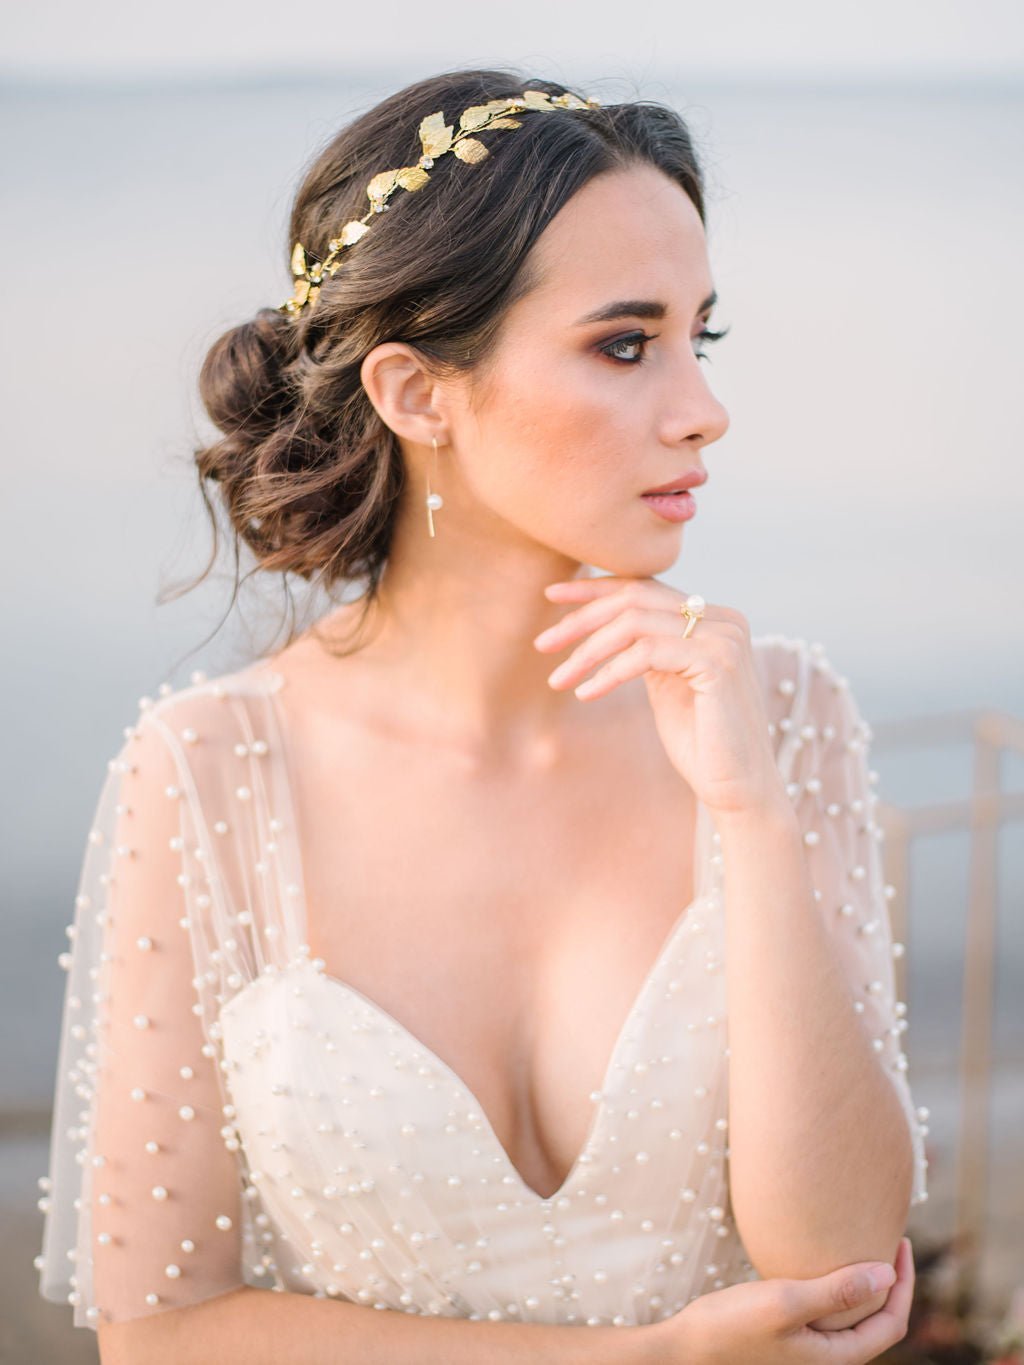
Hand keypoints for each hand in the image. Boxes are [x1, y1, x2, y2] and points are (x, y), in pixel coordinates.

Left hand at [534, 575, 786, 817]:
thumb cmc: (700, 742)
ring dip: (587, 651)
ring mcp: (724, 638)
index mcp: (713, 618)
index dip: (595, 589)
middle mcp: (724, 619)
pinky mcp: (718, 663)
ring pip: (635, 622)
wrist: (738, 788)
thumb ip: (647, 648)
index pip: (645, 587)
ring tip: (557, 680)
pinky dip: (609, 672)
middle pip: (636, 597)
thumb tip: (603, 624)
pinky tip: (586, 692)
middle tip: (541, 644)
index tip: (551, 597)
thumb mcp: (666, 682)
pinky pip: (645, 653)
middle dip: (581, 618)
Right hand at [634, 1238, 914, 1363]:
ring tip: (864, 1247)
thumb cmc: (732, 1327)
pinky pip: (831, 1315)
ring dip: (865, 1285)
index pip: (892, 1324)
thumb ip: (838, 1290)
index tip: (900, 1242)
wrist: (688, 1349)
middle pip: (879, 1322)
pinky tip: (825, 1265)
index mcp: (838, 1358)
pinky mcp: (792, 1339)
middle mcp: (829, 1358)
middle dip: (890, 1283)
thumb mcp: (786, 1302)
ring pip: (855, 1318)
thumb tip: (888, 1273)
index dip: (903, 1283)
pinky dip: (840, 1289)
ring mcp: (810, 1351)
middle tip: (890, 1239)